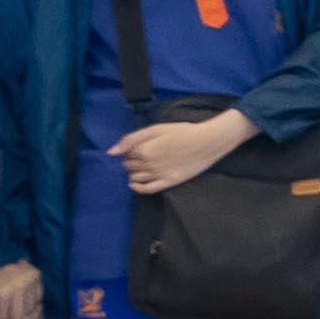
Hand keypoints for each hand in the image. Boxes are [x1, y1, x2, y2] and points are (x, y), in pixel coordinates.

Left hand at [112, 108, 252, 197]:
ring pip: (135, 177)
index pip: (126, 154)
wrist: (209, 141)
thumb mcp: (156, 129)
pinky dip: (137, 188)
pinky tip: (135, 184)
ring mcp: (159, 174)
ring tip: (145, 166)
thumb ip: (131, 139)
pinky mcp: (170, 182)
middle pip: (129, 166)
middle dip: (132, 161)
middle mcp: (149, 164)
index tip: (141, 146)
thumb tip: (111, 152)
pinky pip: (148, 189)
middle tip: (145, 155)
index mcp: (144, 149)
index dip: (131, 150)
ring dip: (135, 172)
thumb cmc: (183, 131)